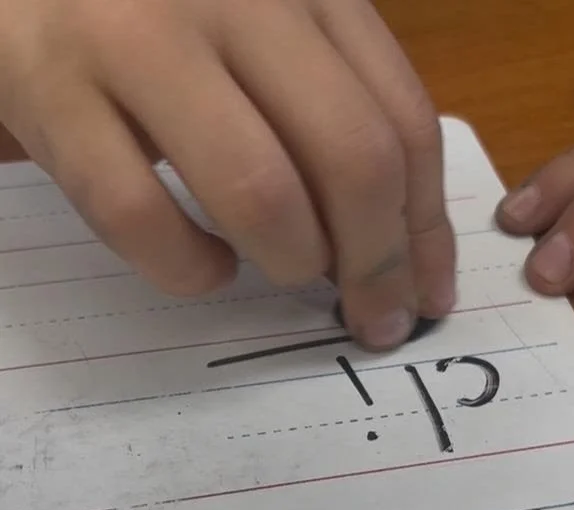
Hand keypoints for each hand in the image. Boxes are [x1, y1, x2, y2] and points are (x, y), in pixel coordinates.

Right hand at [0, 0, 454, 350]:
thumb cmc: (159, 10)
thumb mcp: (265, 34)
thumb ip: (330, 106)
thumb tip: (399, 239)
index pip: (403, 121)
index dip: (428, 229)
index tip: (428, 297)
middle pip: (353, 157)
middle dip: (377, 265)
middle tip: (373, 319)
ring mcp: (135, 37)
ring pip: (257, 189)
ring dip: (293, 261)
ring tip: (287, 272)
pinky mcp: (51, 88)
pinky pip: (140, 217)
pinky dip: (188, 269)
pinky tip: (206, 267)